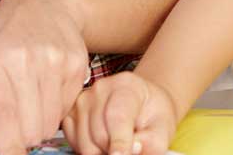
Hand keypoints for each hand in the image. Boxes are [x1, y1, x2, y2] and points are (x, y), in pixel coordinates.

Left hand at [0, 0, 92, 154]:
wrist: (45, 4)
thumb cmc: (4, 42)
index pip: (4, 120)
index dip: (10, 148)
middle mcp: (21, 60)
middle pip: (30, 130)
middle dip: (23, 136)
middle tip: (17, 120)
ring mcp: (52, 60)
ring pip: (50, 123)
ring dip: (41, 124)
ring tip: (32, 101)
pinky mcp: (75, 62)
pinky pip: (67, 108)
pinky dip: (57, 108)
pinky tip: (49, 88)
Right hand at [60, 72, 178, 154]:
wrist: (141, 104)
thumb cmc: (152, 116)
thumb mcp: (162, 129)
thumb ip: (150, 141)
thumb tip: (132, 149)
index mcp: (126, 84)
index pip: (118, 116)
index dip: (119, 141)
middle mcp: (100, 88)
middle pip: (100, 134)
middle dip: (114, 151)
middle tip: (129, 146)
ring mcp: (82, 99)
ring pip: (86, 143)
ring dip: (101, 152)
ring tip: (118, 142)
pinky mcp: (70, 113)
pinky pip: (74, 143)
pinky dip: (89, 149)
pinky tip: (103, 141)